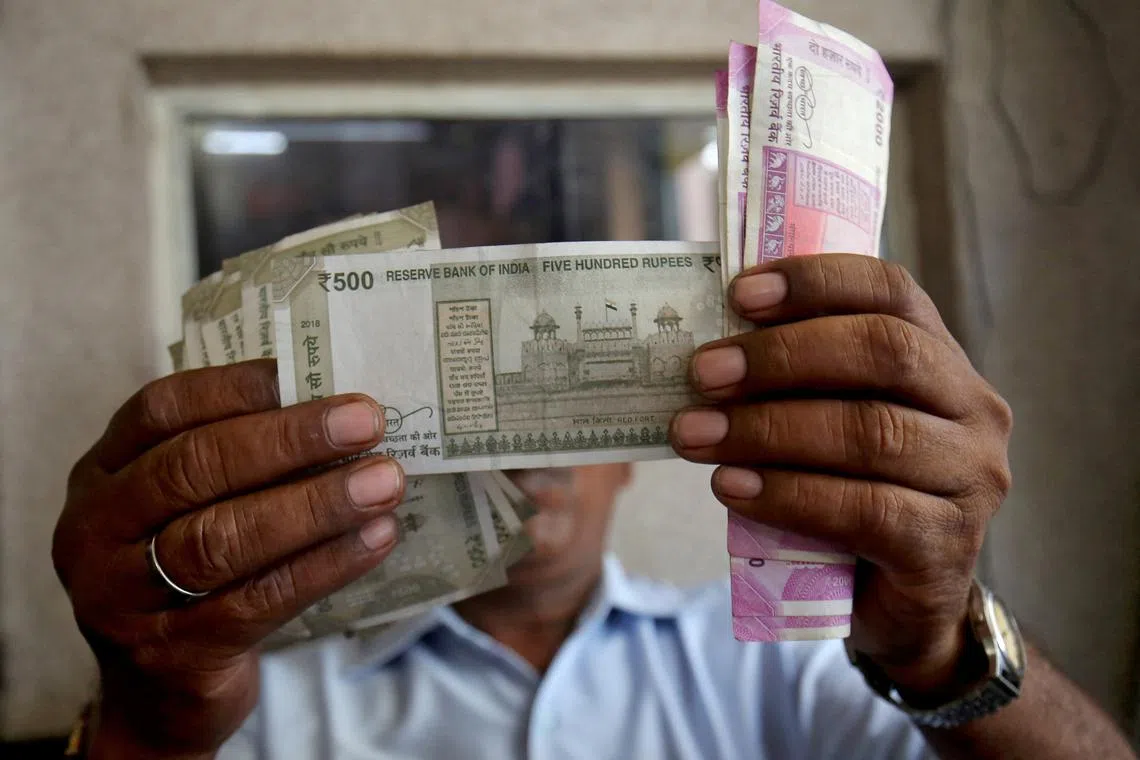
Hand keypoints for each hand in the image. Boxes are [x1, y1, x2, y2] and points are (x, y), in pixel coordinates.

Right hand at [53, 360, 405, 757]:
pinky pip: (257, 601)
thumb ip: (236, 458)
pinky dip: (324, 565)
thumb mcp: (188, 508)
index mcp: (103, 473)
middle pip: (193, 468)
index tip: (318, 372)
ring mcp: (123, 597)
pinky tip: (377, 539)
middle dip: (289, 440)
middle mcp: (96, 530)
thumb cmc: (191, 575)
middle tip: (367, 423)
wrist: (160, 695)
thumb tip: (339, 404)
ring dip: (315, 504)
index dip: (240, 387)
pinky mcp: (172, 653)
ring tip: (385, 481)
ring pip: (223, 538)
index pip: (162, 409)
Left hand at [671, 254, 1012, 699]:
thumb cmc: (847, 492)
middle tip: (703, 372)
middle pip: (883, 353)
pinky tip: (731, 487)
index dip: (815, 283)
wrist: (894, 601)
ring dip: (768, 429)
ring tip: (696, 435)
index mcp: (941, 359)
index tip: (739, 294)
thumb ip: (794, 382)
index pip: (891, 292)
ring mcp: (970, 479)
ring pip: (870, 433)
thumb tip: (704, 350)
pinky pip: (864, 510)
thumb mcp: (825, 423)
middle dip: (781, 357)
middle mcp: (973, 409)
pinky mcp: (947, 546)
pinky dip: (787, 495)